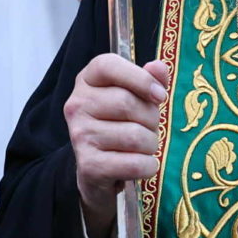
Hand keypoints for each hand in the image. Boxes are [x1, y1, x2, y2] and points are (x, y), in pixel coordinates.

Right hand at [68, 54, 169, 237]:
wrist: (97, 171)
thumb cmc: (118, 126)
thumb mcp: (133, 98)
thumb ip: (147, 79)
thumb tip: (159, 67)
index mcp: (87, 81)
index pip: (108, 65)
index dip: (139, 78)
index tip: (160, 95)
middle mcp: (77, 105)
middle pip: (127, 103)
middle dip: (151, 119)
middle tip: (149, 127)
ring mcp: (80, 135)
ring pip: (135, 136)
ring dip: (151, 145)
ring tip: (143, 147)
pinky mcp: (89, 165)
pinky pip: (134, 163)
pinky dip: (148, 166)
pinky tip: (143, 165)